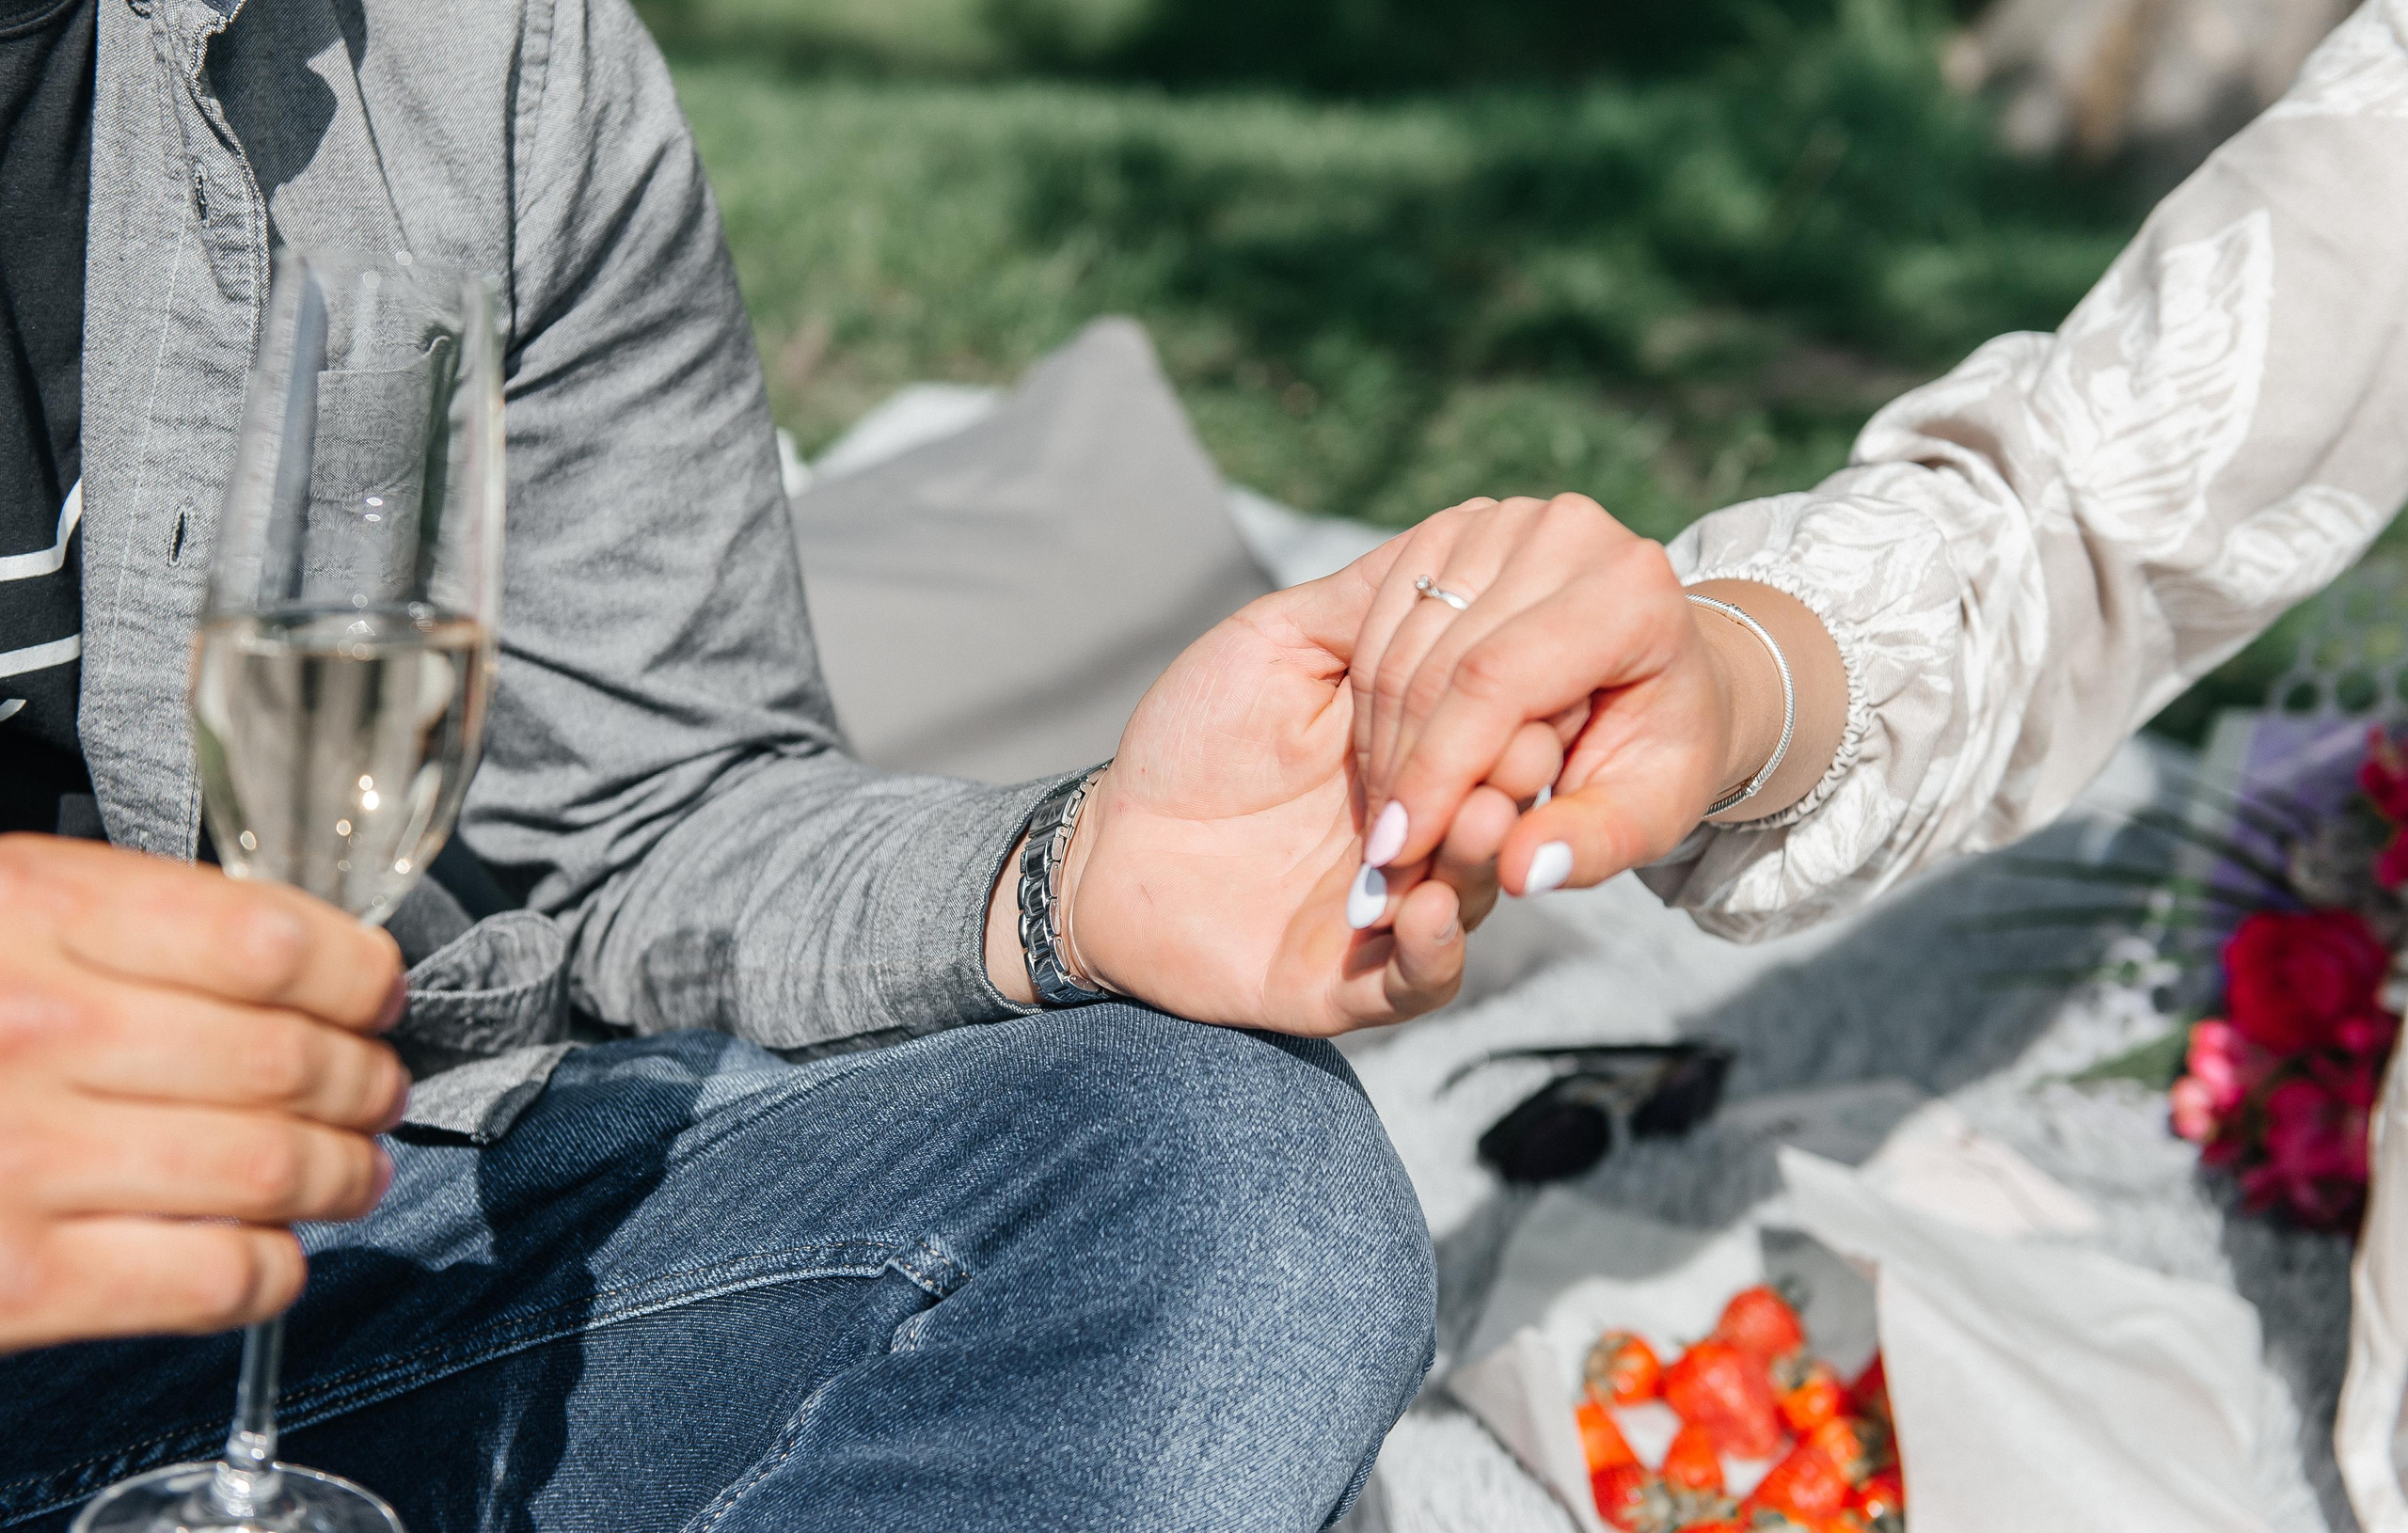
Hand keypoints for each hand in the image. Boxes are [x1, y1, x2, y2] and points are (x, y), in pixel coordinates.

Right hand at [0, 836, 410, 1352]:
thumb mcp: (0, 912)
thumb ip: (124, 926)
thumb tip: (289, 962)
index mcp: (39, 919)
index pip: (273, 941)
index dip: (357, 975)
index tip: (374, 993)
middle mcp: (42, 1035)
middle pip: (289, 1062)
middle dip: (365, 1081)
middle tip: (376, 1088)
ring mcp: (28, 1164)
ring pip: (274, 1170)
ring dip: (343, 1175)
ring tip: (351, 1170)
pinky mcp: (21, 1286)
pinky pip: (214, 1278)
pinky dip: (275, 1269)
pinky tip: (274, 1251)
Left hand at [984, 550, 1557, 1034]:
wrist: (1105, 848)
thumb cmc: (1192, 736)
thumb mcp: (1279, 645)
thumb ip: (1368, 607)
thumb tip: (1463, 550)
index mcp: (1419, 747)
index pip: (1504, 724)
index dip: (1518, 701)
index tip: (1522, 675)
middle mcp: (1425, 831)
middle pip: (1505, 809)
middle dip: (1511, 782)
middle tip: (1509, 757)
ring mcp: (1397, 910)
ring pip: (1474, 892)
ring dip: (1477, 857)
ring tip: (1470, 822)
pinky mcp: (1355, 983)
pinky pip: (1421, 979)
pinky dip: (1435, 948)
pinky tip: (1425, 909)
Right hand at [1348, 494, 1846, 896]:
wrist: (1662, 676)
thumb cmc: (1659, 750)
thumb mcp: (1648, 815)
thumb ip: (1591, 845)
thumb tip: (1519, 873)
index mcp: (1631, 589)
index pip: (1497, 680)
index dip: (1438, 770)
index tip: (1398, 852)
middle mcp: (1569, 530)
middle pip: (1442, 661)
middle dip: (1403, 767)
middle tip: (1384, 852)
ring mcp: (1506, 518)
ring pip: (1401, 643)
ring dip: (1381, 740)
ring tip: (1391, 816)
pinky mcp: (1458, 526)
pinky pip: (1382, 618)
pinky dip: (1372, 699)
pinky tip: (1391, 759)